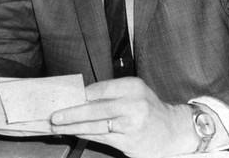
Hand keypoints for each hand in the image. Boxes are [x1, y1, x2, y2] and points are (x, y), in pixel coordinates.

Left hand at [50, 77, 197, 157]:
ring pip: (95, 125)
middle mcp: (133, 104)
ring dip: (73, 126)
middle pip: (94, 109)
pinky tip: (74, 133)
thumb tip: (79, 96)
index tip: (62, 98)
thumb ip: (109, 93)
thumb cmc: (148, 108)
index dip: (78, 95)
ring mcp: (131, 125)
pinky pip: (101, 137)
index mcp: (132, 87)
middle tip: (54, 116)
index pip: (99, 90)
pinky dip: (85, 135)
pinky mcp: (129, 142)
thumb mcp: (133, 92)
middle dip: (71, 113)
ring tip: (58, 126)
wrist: (174, 131)